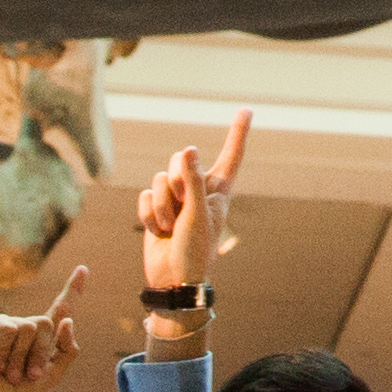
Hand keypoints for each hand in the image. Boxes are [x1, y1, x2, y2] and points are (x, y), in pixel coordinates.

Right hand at [0, 274, 87, 391]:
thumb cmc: (16, 391)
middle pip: (48, 324)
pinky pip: (9, 328)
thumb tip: (69, 320)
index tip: (83, 269)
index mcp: (42, 338)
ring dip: (20, 357)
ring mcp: (7, 322)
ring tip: (8, 372)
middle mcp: (25, 325)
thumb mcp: (51, 376)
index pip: (60, 309)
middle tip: (27, 375)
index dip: (73, 289)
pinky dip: (4, 351)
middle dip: (39, 353)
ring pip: (29, 327)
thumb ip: (67, 350)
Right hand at [138, 109, 250, 298]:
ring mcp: (175, 199)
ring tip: (170, 228)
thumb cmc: (195, 251)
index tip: (246, 110)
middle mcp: (197, 190)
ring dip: (161, 206)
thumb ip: (193, 181)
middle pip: (180, 159)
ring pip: (158, 179)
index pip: (231, 155)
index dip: (238, 132)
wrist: (173, 281)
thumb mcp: (197, 215)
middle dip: (176, 181)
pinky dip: (148, 215)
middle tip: (181, 207)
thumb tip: (188, 150)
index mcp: (219, 191)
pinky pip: (144, 195)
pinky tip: (157, 232)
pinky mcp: (155, 209)